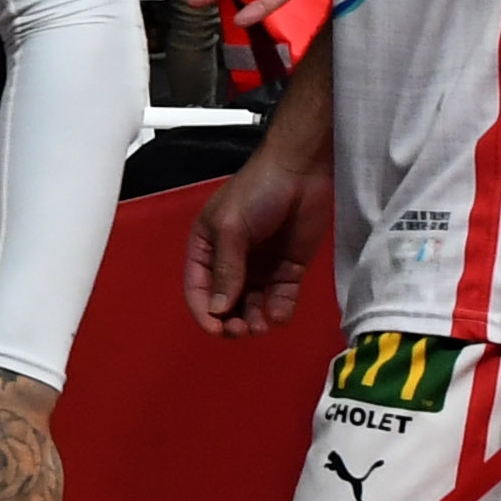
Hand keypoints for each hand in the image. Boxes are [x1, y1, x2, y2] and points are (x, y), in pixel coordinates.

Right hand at [180, 137, 330, 336]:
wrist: (302, 171)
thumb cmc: (258, 191)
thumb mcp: (231, 227)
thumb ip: (226, 270)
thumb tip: (218, 310)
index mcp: (207, 247)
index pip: (198, 288)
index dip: (204, 312)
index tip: (216, 329)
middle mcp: (231, 262)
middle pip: (224, 303)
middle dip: (230, 321)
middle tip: (241, 329)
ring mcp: (260, 268)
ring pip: (252, 307)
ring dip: (253, 320)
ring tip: (261, 324)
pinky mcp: (288, 270)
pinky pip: (280, 300)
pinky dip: (278, 311)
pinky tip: (278, 312)